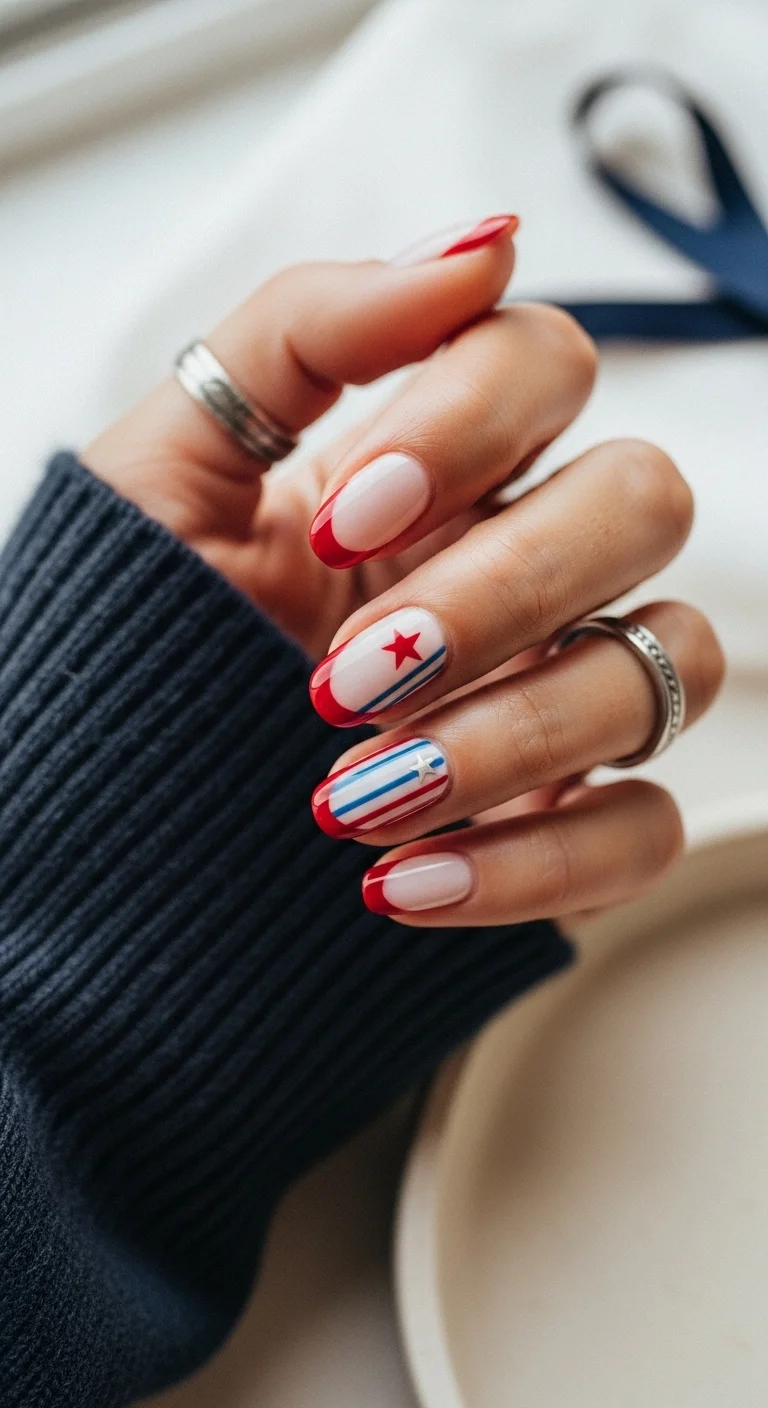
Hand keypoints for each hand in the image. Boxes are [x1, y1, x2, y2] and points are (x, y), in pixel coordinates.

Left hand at [84, 216, 723, 927]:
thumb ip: (308, 331)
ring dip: (513, 736)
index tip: (340, 523)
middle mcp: (520, 562)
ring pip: (665, 666)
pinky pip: (640, 830)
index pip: (545, 364)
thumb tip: (480, 246)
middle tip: (351, 675)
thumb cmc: (133, 634)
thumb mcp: (172, 466)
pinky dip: (534, 863)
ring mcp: (555, 690)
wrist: (105, 811)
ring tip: (353, 799)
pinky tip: (405, 881)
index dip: (468, 425)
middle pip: (642, 504)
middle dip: (501, 589)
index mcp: (436, 466)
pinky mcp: (562, 820)